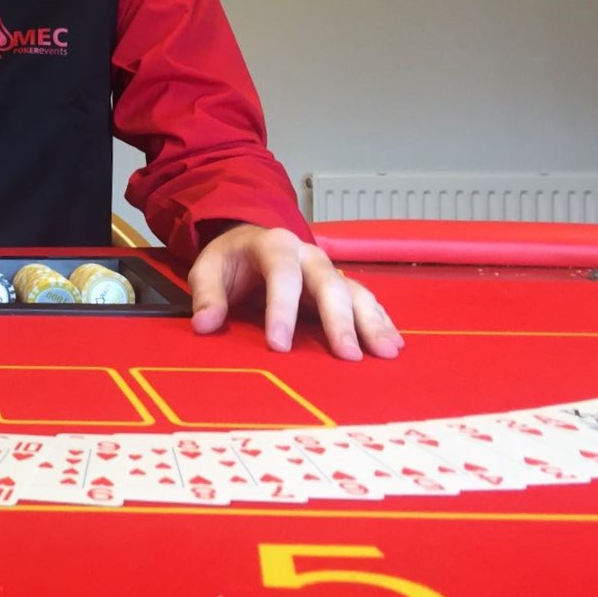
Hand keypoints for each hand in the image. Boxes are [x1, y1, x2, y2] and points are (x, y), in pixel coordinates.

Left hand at [188, 223, 402, 360]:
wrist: (250, 240)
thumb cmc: (230, 259)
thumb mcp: (207, 268)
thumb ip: (207, 294)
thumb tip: (204, 324)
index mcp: (274, 245)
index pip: (282, 276)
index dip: (281, 310)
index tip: (279, 345)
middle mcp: (308, 254)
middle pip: (329, 283)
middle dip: (339, 320)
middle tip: (347, 355)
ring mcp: (328, 269)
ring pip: (355, 292)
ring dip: (371, 322)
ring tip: (386, 352)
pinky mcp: (340, 285)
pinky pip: (365, 300)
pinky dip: (380, 320)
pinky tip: (393, 343)